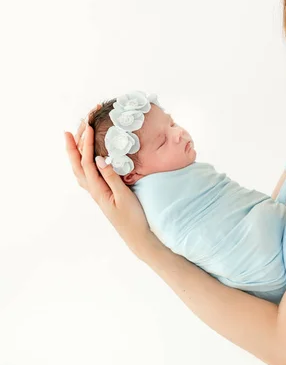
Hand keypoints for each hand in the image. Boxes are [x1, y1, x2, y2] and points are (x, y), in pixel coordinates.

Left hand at [65, 118, 159, 259]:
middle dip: (73, 146)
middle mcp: (93, 190)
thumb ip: (112, 177)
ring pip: (80, 170)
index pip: (87, 162)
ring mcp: (97, 193)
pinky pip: (87, 175)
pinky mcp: (103, 194)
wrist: (136, 236)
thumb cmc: (133, 218)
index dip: (86, 144)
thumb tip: (100, 158)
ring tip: (73, 139)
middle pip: (77, 164)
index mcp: (98, 189)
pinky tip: (86, 159)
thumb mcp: (124, 196)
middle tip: (70, 130)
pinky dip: (83, 163)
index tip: (89, 128)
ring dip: (75, 153)